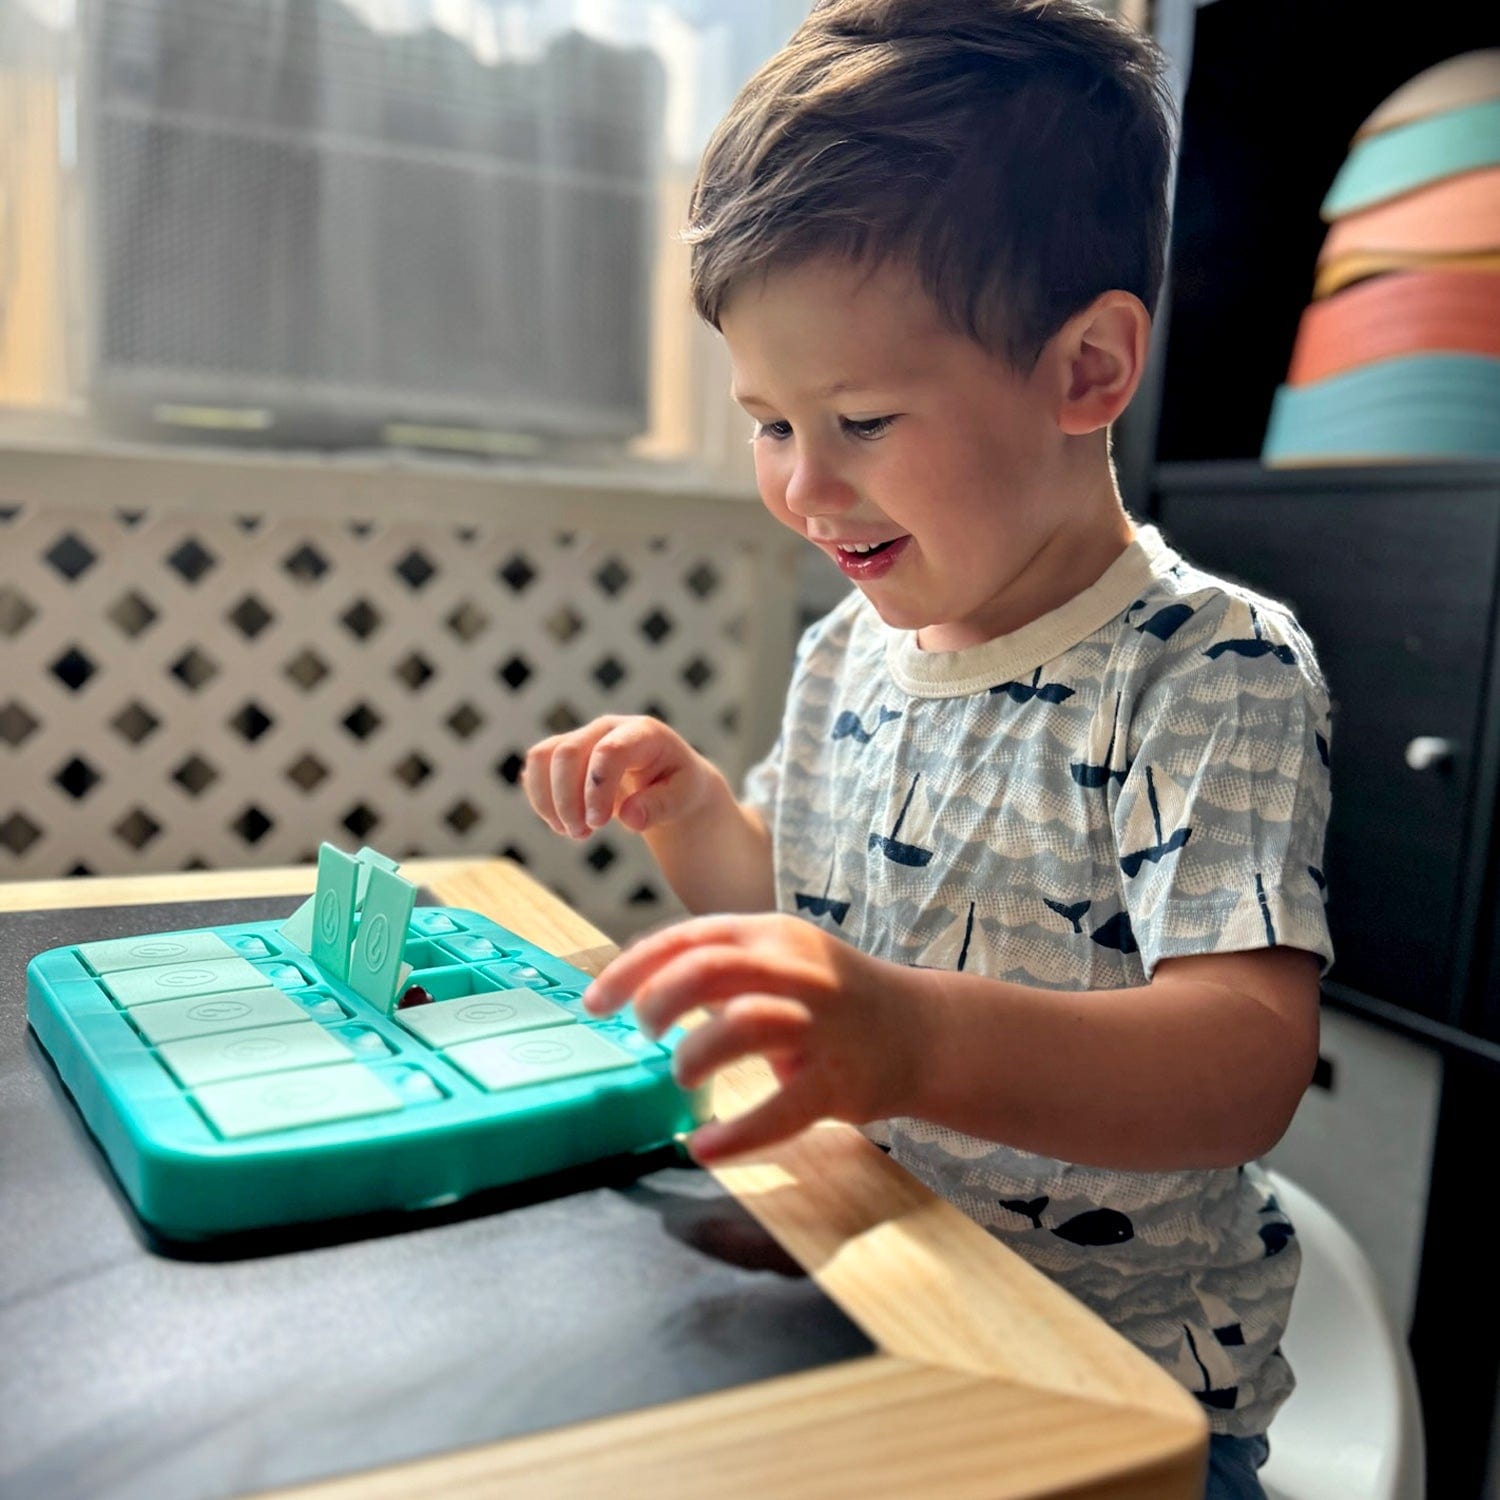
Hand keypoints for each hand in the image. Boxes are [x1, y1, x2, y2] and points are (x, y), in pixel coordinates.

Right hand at [523, 715, 722, 840]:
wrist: (667, 781)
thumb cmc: (678, 787)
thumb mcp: (683, 798)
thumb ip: (660, 807)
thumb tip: (631, 817)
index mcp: (642, 733)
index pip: (608, 751)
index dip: (596, 789)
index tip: (598, 824)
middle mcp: (607, 728)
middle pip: (568, 753)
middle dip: (567, 800)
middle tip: (582, 834)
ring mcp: (583, 736)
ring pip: (542, 757)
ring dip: (548, 801)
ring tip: (571, 831)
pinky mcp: (563, 752)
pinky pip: (535, 767)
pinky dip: (540, 799)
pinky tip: (560, 822)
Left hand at [582, 913, 923, 1162]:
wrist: (925, 1031)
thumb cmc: (833, 1000)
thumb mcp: (781, 958)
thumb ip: (720, 963)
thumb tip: (638, 986)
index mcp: (771, 935)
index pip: (688, 937)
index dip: (632, 968)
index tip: (595, 1002)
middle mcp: (796, 970)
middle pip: (710, 968)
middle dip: (657, 1001)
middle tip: (642, 1034)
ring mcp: (821, 1025)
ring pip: (745, 1024)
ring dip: (695, 1055)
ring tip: (681, 1078)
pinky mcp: (840, 1080)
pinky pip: (782, 1109)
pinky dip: (735, 1132)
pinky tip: (702, 1147)